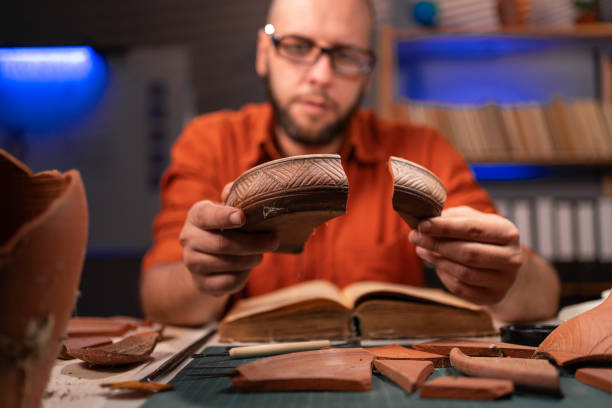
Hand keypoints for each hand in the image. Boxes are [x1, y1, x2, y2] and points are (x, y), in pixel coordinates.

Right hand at [179, 183, 278, 295]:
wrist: (206, 260)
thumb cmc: (224, 228)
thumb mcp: (227, 209)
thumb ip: (235, 196)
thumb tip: (245, 187)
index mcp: (196, 215)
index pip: (207, 215)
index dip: (224, 217)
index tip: (243, 217)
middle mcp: (188, 238)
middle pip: (222, 244)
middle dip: (253, 243)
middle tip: (273, 241)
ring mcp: (192, 262)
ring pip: (227, 263)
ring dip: (251, 259)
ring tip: (261, 254)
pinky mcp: (201, 283)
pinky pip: (228, 282)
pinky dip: (243, 275)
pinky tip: (247, 268)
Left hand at [408, 206, 522, 304]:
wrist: (502, 264)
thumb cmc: (483, 237)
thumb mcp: (474, 220)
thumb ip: (453, 218)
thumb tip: (426, 220)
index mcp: (508, 233)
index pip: (473, 229)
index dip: (445, 227)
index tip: (422, 224)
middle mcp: (512, 258)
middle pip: (467, 253)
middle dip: (436, 244)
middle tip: (414, 237)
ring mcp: (504, 281)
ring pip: (463, 273)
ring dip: (437, 261)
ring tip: (421, 249)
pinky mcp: (493, 297)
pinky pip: (461, 289)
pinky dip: (444, 276)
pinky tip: (436, 265)